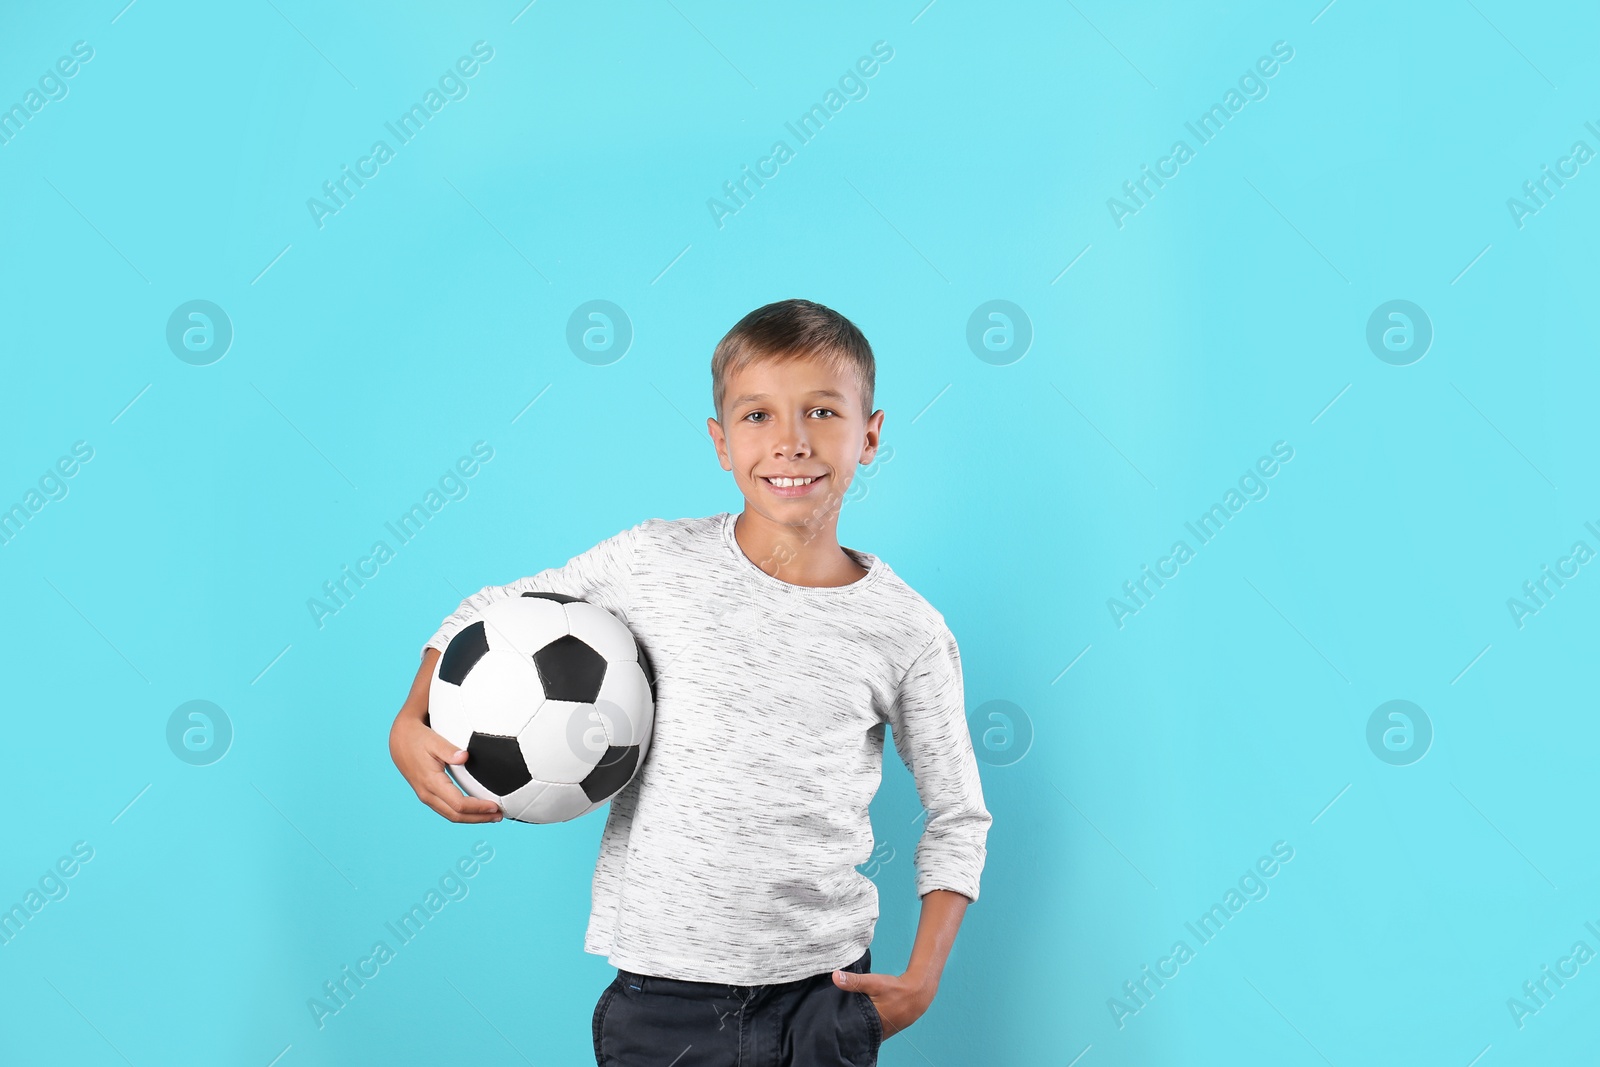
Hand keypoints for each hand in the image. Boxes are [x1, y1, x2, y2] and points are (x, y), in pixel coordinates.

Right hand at [388, 714, 502, 822]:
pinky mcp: (427, 794)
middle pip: (456, 815)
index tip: (495, 805)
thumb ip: (449, 750)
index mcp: (431, 783)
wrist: (399, 740)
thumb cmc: (418, 738)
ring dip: (472, 818)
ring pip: (451, 815)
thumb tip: (465, 757)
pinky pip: (446, 809)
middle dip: (479, 818)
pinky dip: (463, 812)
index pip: (458, 804)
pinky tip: (476, 809)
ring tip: (492, 816)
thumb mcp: (433, 740)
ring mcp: (426, 796)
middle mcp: (428, 794)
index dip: (478, 807)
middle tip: (500, 815)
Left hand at [830, 967, 933, 1038]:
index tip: (830, 1016)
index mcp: (872, 1024)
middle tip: (835, 1014)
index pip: (850, 1028)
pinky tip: (858, 1017)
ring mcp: (882, 1034)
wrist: (917, 994)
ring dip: (856, 1024)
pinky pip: (870, 1030)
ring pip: (863, 1031)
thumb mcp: (874, 982)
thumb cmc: (895, 989)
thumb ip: (854, 981)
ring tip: (844, 1015)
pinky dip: (864, 1024)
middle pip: (856, 1031)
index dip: (839, 1022)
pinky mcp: (885, 1031)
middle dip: (847, 1024)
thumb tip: (834, 976)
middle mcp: (877, 1033)